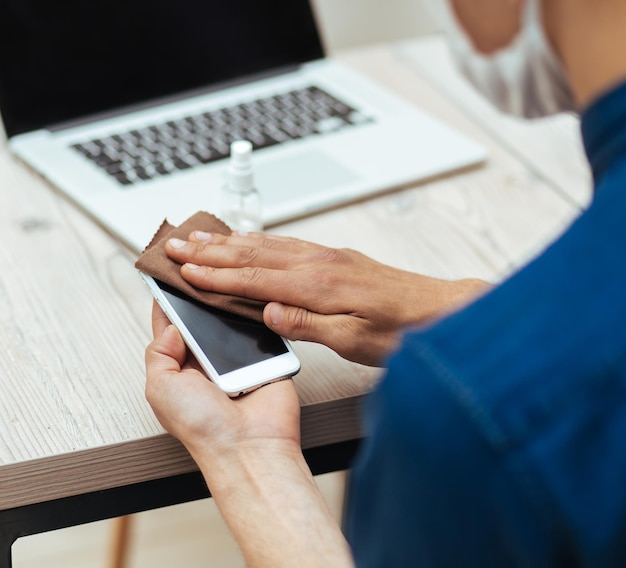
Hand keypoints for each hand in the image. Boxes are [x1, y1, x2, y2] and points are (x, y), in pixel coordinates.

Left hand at [145, 302, 354, 566]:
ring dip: (227, 306)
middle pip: (201, 319)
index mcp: (181, 370)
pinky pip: (259, 328)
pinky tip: (252, 300)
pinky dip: (256, 315)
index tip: (167, 276)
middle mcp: (208, 363)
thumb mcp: (160, 389)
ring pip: (229, 319)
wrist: (250, 445)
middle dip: (199, 299)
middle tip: (198, 272)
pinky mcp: (265, 356)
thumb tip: (171, 326)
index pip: (171, 329)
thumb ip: (158, 353)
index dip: (168, 304)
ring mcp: (237, 358)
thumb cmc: (205, 428)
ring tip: (223, 283)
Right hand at [165, 231, 488, 366]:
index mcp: (318, 285)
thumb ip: (308, 324)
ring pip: (268, 243)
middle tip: (177, 243)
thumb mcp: (355, 341)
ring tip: (202, 236)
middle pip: (253, 253)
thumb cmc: (401, 330)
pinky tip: (250, 239)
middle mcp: (319, 263)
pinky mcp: (336, 257)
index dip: (214, 274)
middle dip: (210, 249)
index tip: (184, 268)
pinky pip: (287, 243)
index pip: (253, 278)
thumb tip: (268, 312)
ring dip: (231, 240)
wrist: (438, 310)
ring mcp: (328, 256)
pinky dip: (260, 240)